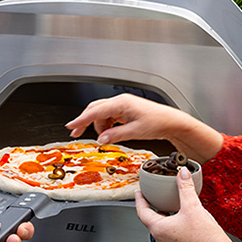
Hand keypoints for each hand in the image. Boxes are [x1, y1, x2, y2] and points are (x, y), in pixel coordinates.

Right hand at [65, 94, 222, 162]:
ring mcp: (123, 106)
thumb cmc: (158, 122)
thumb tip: (101, 139)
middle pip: (95, 109)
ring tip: (104, 138)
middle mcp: (120, 102)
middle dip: (85, 122)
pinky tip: (110, 134)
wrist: (171, 122)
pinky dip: (106, 126)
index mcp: (121, 103)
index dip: (81, 119)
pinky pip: (110, 117)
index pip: (95, 111)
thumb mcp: (135, 131)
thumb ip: (116, 135)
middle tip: (76, 133)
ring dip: (99, 126)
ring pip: (102, 114)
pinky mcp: (125, 111)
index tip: (71, 126)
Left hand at [136, 167, 241, 241]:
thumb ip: (185, 187)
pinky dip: (170, 221)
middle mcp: (161, 238)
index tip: (139, 192)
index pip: (142, 212)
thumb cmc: (204, 236)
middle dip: (152, 206)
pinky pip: (169, 231)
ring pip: (160, 225)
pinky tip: (180, 215)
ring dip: (162, 214)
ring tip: (167, 203)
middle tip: (153, 196)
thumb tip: (182, 173)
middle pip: (150, 218)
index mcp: (159, 229)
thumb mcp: (192, 206)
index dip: (139, 200)